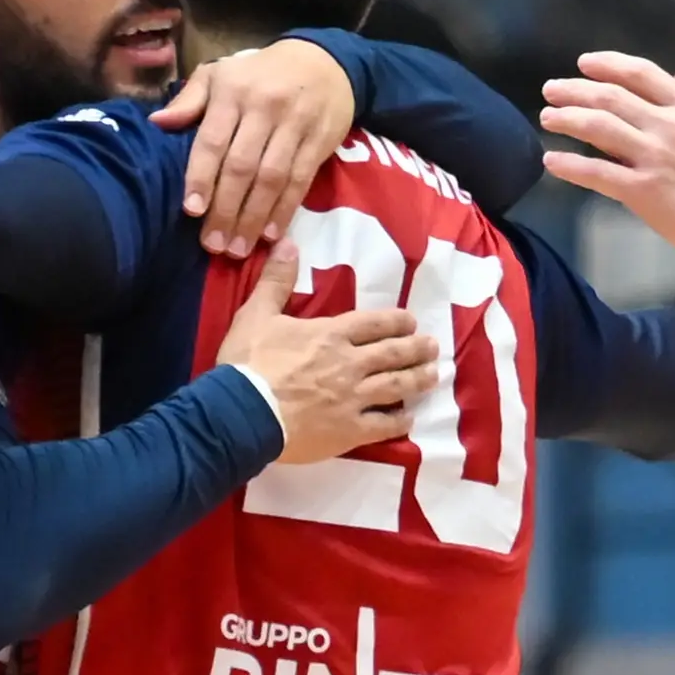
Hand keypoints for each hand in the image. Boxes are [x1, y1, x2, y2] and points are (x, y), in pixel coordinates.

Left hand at [154, 38, 357, 258]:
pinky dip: (284, 210)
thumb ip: (190, 99)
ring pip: (271, 178)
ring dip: (253, 218)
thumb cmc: (260, 72)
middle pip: (241, 166)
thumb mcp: (222, 73)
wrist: (324, 62)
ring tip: (238, 249)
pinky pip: (300, 181)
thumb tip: (156, 122)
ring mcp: (295, 125)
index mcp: (233, 91)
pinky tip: (269, 233)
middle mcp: (263, 107)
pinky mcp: (320, 141)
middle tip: (213, 244)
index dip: (201, 177)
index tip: (192, 211)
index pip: (213, 140)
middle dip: (226, 209)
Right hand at [215, 242, 443, 464]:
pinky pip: (384, 426)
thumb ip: (276, 280)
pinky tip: (409, 418)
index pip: (373, 323)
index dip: (396, 321)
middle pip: (393, 353)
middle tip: (433, 346)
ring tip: (434, 375)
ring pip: (397, 386)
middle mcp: (350, 364)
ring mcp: (353, 398)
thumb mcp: (256, 314)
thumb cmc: (246, 363)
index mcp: (331, 335)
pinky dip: (399, 421)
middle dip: (417, 348)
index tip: (411, 322)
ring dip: (418, 379)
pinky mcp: (349, 431)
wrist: (240, 413)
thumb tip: (288, 243)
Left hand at [540, 53, 674, 274]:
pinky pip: (597, 173)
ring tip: (547, 118)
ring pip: (598, 127)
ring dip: (566, 119)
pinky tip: (551, 160)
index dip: (607, 64)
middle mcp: (669, 125)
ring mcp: (654, 157)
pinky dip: (569, 165)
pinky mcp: (644, 192)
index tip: (584, 63)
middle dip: (575, 89)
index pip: (641, 73)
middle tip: (551, 90)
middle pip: (611, 96)